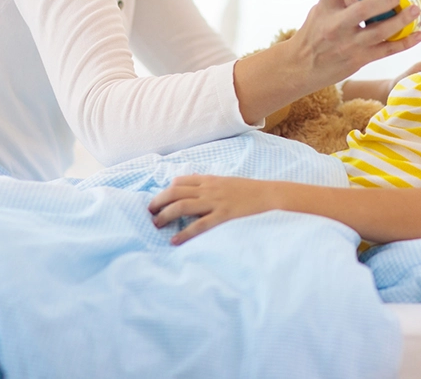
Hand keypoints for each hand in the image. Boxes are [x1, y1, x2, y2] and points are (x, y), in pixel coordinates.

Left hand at [149, 175, 276, 244]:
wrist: (270, 195)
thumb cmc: (249, 190)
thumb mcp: (226, 182)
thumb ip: (208, 182)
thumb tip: (191, 179)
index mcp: (210, 180)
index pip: (180, 182)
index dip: (166, 191)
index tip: (158, 202)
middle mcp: (209, 189)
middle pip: (175, 192)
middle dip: (159, 202)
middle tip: (150, 214)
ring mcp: (216, 202)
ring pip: (182, 205)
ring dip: (166, 215)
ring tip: (156, 225)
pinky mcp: (223, 215)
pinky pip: (200, 225)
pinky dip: (185, 233)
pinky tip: (175, 241)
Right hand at [287, 0, 420, 88]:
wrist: (301, 68)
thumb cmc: (313, 36)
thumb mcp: (321, 12)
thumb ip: (344, 0)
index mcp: (325, 7)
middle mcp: (336, 25)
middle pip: (363, 9)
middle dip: (383, 0)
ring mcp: (349, 44)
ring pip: (380, 31)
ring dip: (401, 20)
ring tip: (415, 11)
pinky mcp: (359, 59)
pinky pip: (387, 50)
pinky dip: (405, 42)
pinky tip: (418, 35)